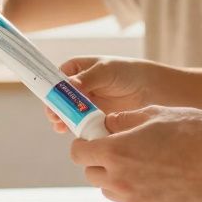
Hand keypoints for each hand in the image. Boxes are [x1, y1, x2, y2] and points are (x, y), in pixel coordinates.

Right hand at [45, 57, 177, 133]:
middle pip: (59, 98)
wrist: (151, 90)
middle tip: (55, 117)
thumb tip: (69, 85)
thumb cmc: (127, 73)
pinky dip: (76, 128)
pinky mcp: (93, 118)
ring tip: (62, 126)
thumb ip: (87, 79)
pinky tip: (74, 132)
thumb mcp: (106, 71)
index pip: (57, 79)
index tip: (51, 100)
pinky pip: (79, 124)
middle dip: (55, 107)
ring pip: (67, 112)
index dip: (52, 89)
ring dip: (63, 119)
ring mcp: (84, 103)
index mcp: (76, 69)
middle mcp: (77, 87)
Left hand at [69, 105, 201, 201]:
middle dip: (100, 160)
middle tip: (121, 149)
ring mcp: (134, 201)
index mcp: (116, 152)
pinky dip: (136, 191)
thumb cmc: (196, 134)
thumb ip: (126, 119)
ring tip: (143, 164)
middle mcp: (119, 180)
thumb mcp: (157, 114)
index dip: (86, 143)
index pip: (79, 153)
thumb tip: (109, 123)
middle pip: (91, 173)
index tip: (97, 138)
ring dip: (116, 178)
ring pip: (109, 190)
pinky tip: (159, 178)